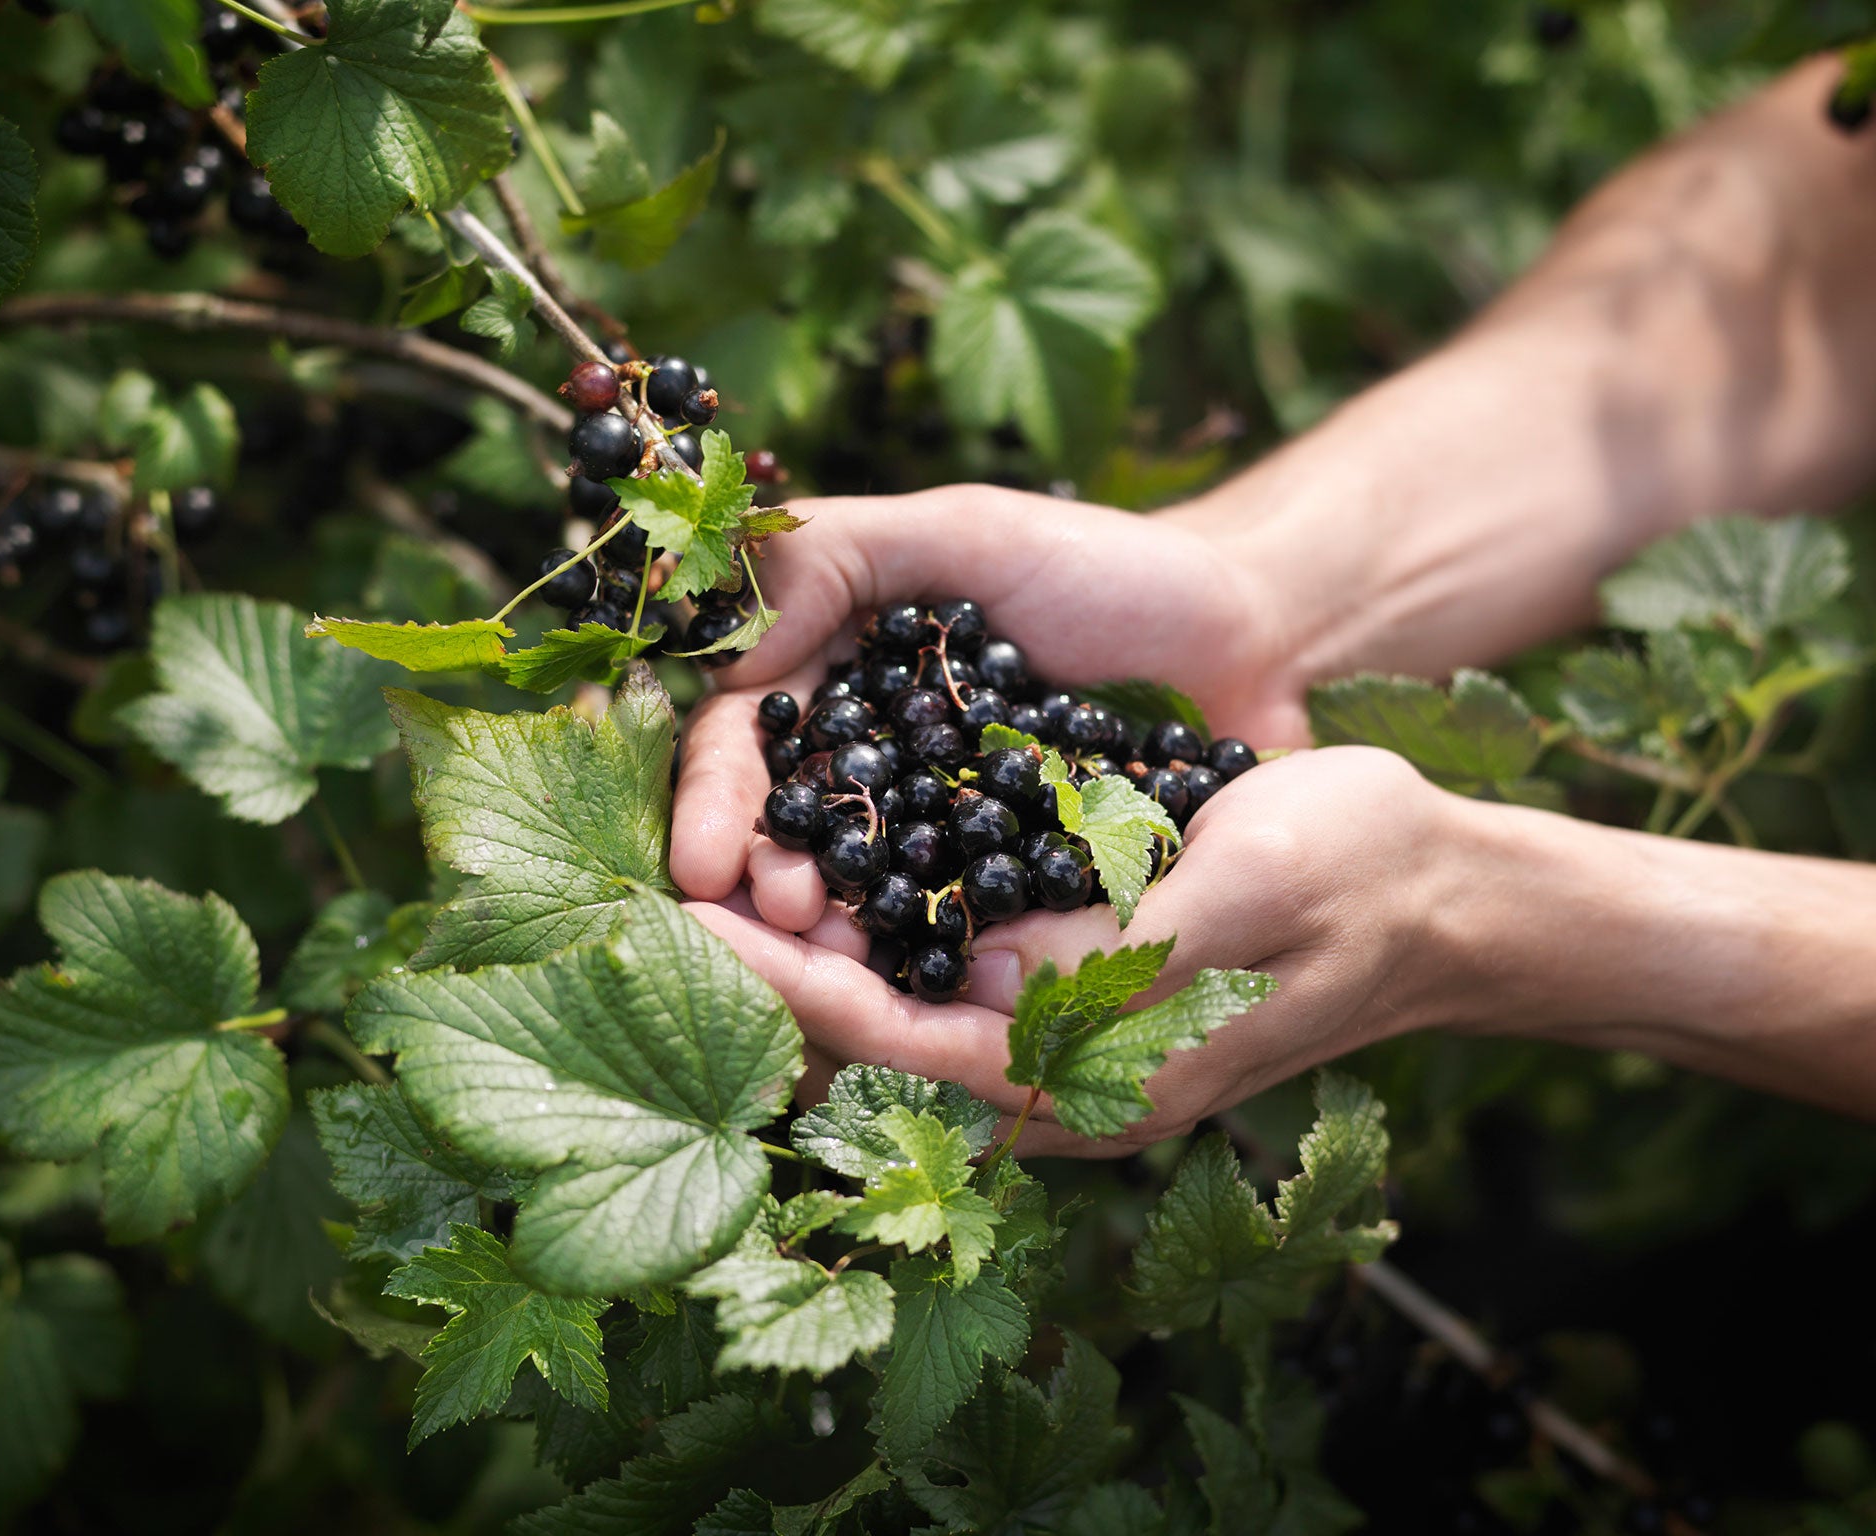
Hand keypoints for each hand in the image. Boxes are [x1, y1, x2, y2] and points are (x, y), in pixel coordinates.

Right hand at [671, 484, 1302, 924]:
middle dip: (765, 887)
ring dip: (830, 946)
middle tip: (783, 920)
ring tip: (829, 964)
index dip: (719, 805)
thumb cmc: (1110, 569)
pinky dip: (929, 969)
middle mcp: (875, 777)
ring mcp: (943, 848)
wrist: (1257, 637)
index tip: (705, 863)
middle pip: (787, 843)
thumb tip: (726, 646)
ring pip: (862, 905)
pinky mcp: (1016, 906)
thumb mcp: (966, 531)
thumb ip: (835, 553)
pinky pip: (960, 944)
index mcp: (836, 686)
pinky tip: (919, 993)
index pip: (743, 749)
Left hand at [686, 747, 1464, 1156]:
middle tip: (673, 885)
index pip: (898, 1052)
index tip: (697, 922)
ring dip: (807, 947)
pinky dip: (870, 925)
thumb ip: (1106, 954)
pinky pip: (940, 972)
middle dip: (773, 973)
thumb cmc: (1353, 877)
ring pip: (895, 1010)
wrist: (1437, 888)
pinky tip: (820, 856)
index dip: (788, 990)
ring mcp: (1060, 1040)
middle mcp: (1059, 1081)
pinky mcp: (1067, 988)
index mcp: (1095, 1081)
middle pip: (873, 1047)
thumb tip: (966, 984)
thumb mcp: (1239, 894)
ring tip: (717, 865)